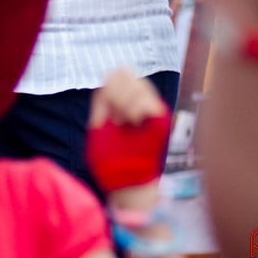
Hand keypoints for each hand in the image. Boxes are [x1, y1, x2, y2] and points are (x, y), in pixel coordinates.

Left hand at [86, 69, 170, 204]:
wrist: (125, 184)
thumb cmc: (110, 163)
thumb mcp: (97, 129)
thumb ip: (101, 105)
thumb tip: (107, 81)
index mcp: (119, 102)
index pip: (117, 74)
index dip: (109, 85)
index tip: (107, 108)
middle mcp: (137, 102)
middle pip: (126, 72)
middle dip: (118, 91)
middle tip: (118, 116)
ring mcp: (150, 109)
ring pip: (140, 83)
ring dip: (129, 100)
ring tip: (128, 120)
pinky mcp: (160, 122)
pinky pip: (152, 103)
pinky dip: (141, 107)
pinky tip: (135, 120)